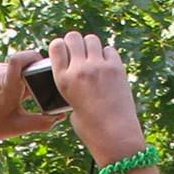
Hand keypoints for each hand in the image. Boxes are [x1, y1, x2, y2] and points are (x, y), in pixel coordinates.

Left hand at [0, 49, 62, 164]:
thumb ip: (44, 122)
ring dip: (23, 78)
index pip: (18, 60)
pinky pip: (9, 68)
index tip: (43, 68)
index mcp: (6, 86)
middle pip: (25, 64)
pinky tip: (11, 93)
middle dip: (34, 76)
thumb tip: (62, 115)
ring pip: (18, 67)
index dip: (33, 58)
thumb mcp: (21, 127)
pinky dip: (14, 77)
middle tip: (33, 94)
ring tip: (20, 97)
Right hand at [47, 33, 147, 165]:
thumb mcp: (71, 106)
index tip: (64, 53)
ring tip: (93, 58)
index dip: (60, 47)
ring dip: (91, 46)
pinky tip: (106, 66)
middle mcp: (79, 70)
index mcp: (63, 80)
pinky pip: (109, 50)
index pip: (56, 46)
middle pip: (73, 37)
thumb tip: (77, 73)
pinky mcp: (117, 68)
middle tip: (79, 53)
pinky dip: (106, 54)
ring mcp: (99, 67)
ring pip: (92, 39)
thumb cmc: (91, 127)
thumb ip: (71, 86)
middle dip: (74, 42)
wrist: (115, 136)